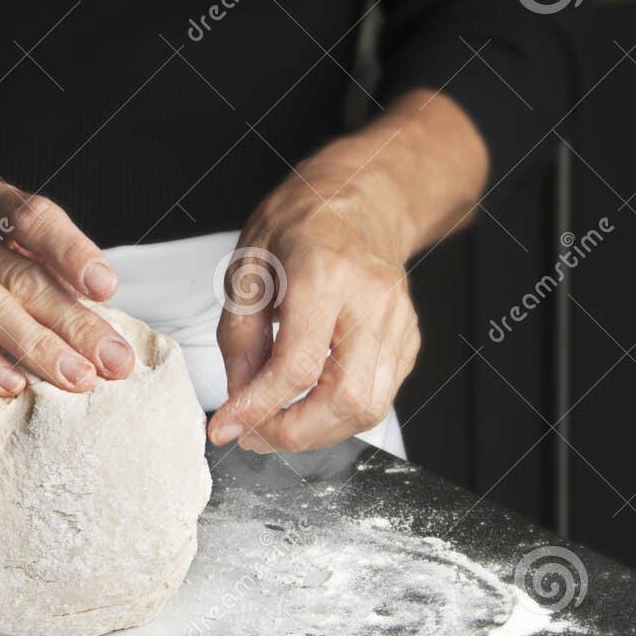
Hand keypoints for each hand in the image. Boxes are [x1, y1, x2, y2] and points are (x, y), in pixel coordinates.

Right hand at [0, 174, 135, 396]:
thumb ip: (29, 256)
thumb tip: (96, 306)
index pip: (33, 217)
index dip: (73, 251)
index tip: (106, 288)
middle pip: (21, 276)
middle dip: (74, 322)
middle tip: (114, 360)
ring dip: (38, 347)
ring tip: (77, 378)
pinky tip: (13, 385)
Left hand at [207, 159, 420, 451]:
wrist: (360, 199)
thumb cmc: (300, 225)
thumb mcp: (246, 267)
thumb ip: (240, 337)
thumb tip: (240, 400)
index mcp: (325, 275)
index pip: (297, 366)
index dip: (258, 408)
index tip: (227, 428)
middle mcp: (372, 301)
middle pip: (344, 399)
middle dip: (293, 434)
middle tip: (254, 435)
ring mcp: (398, 322)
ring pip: (368, 409)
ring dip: (317, 433)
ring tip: (277, 423)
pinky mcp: (408, 340)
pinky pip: (378, 397)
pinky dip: (339, 414)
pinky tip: (309, 402)